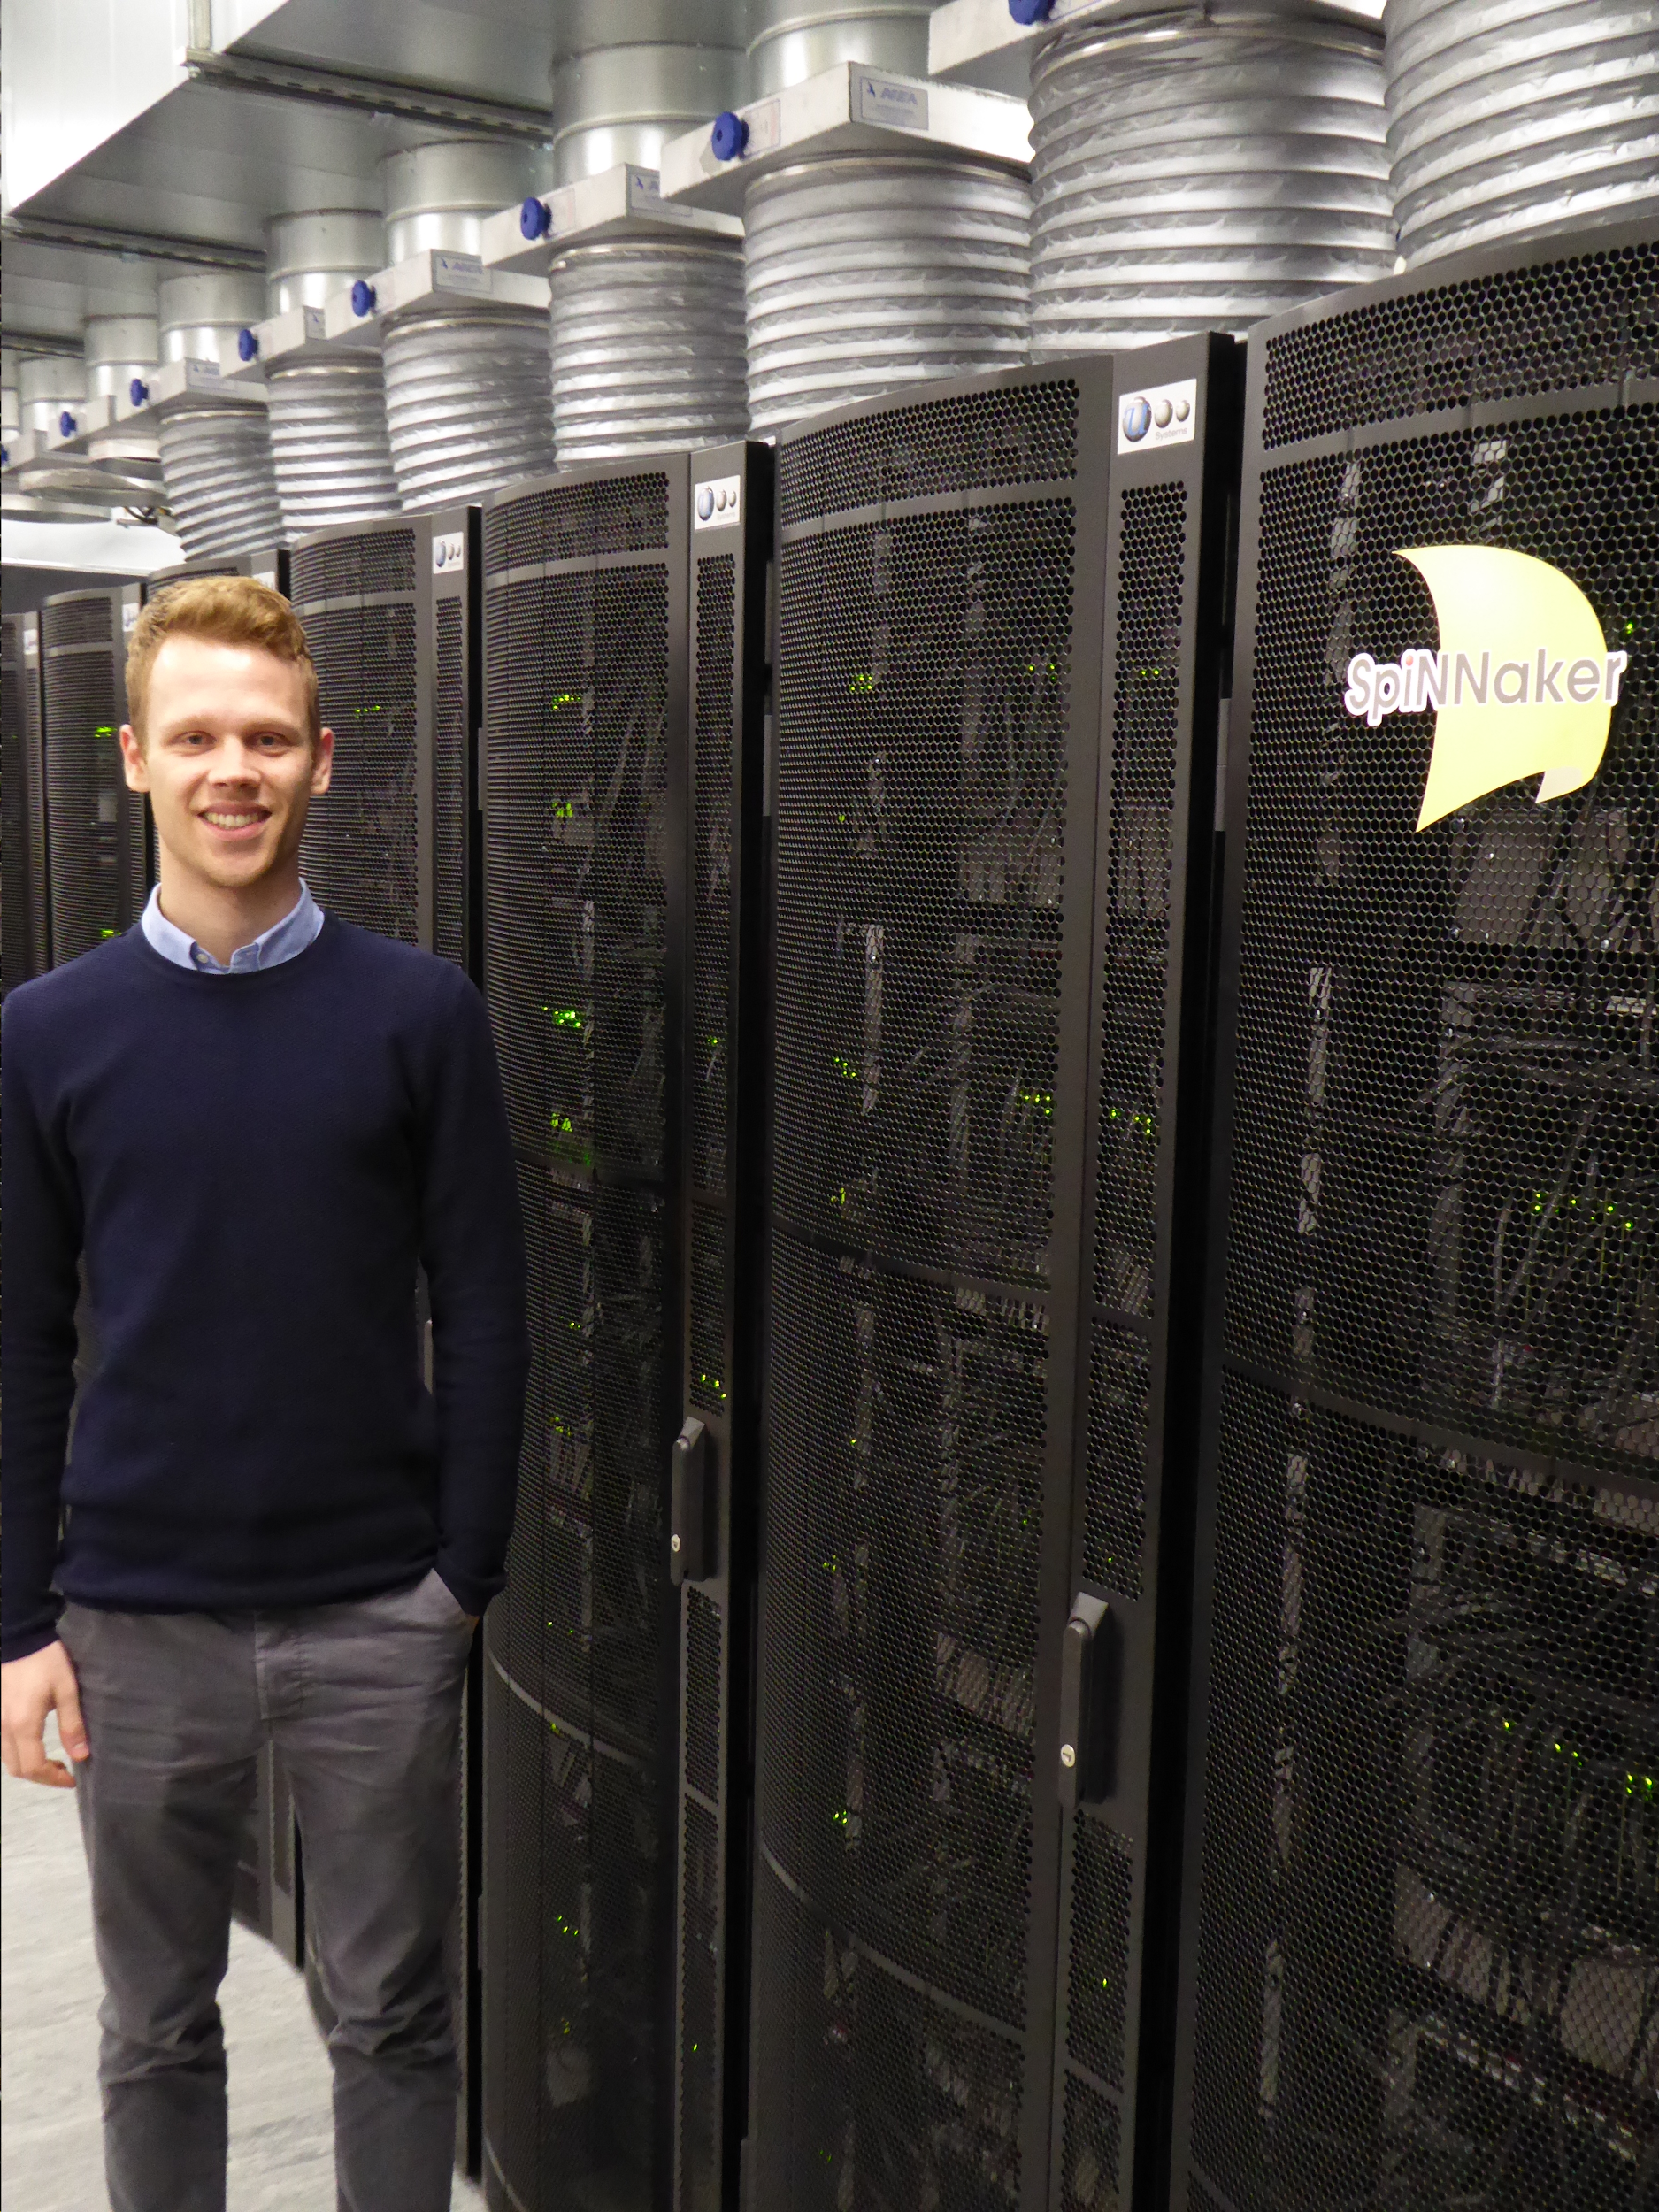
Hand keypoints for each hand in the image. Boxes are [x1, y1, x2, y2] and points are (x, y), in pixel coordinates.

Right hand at [1, 1640, 88, 1787]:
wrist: (20, 1636)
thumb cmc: (46, 1661)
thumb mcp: (67, 1690)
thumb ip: (72, 1724)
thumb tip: (81, 1756)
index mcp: (22, 1725)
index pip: (33, 1768)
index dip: (53, 1779)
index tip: (72, 1778)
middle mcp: (3, 1729)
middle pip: (17, 1769)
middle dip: (41, 1776)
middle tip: (65, 1770)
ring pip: (7, 1759)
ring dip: (29, 1766)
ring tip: (53, 1759)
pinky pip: (3, 1745)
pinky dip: (18, 1754)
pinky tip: (35, 1745)